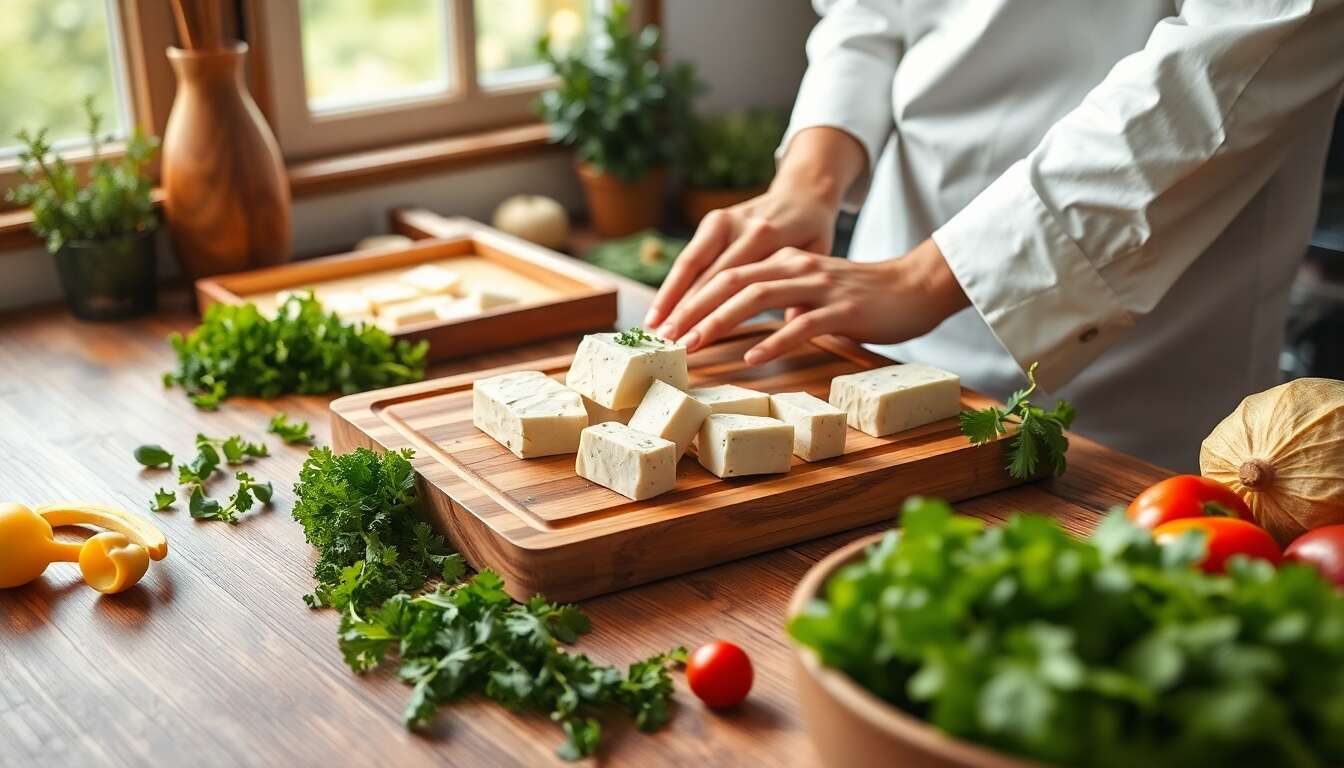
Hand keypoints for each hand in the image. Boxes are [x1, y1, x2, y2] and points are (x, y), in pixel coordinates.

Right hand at [644, 126, 865, 330]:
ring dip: (669, 297)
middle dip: (683, 310)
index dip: (708, 312)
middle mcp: (741, 225)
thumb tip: (793, 322)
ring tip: (653, 328)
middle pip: (705, 273)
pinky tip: (661, 308)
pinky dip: (673, 283)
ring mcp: (724, 220)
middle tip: (667, 341)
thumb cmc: (813, 233)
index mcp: (767, 236)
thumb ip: (803, 287)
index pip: (730, 280)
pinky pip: (690, 255)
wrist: (804, 192)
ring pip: (689, 262)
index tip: (695, 340)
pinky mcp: (713, 220)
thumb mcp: (817, 258)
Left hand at [657, 238, 969, 365]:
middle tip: (666, 336)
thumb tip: (746, 321)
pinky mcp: (842, 310)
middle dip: (694, 308)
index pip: (728, 274)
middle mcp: (796, 267)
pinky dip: (774, 340)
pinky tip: (752, 357)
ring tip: (696, 344)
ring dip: (722, 322)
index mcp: (785, 262)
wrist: (916, 287)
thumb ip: (781, 299)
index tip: (665, 322)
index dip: (692, 297)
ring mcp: (819, 287)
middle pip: (733, 281)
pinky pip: (801, 324)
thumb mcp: (813, 291)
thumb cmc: (863, 297)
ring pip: (759, 298)